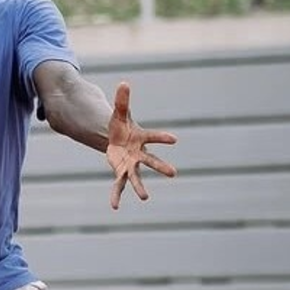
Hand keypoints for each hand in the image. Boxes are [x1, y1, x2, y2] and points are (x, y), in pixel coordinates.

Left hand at [105, 81, 177, 208]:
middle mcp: (139, 154)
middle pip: (151, 161)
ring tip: (145, 197)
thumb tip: (124, 83)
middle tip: (174, 173)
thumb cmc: (121, 126)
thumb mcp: (119, 113)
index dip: (163, 137)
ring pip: (136, 177)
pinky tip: (114, 206)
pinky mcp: (120, 171)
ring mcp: (131, 165)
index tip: (175, 139)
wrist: (116, 140)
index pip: (154, 137)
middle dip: (161, 167)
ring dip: (140, 187)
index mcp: (142, 138)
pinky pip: (118, 185)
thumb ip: (122, 101)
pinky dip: (116, 195)